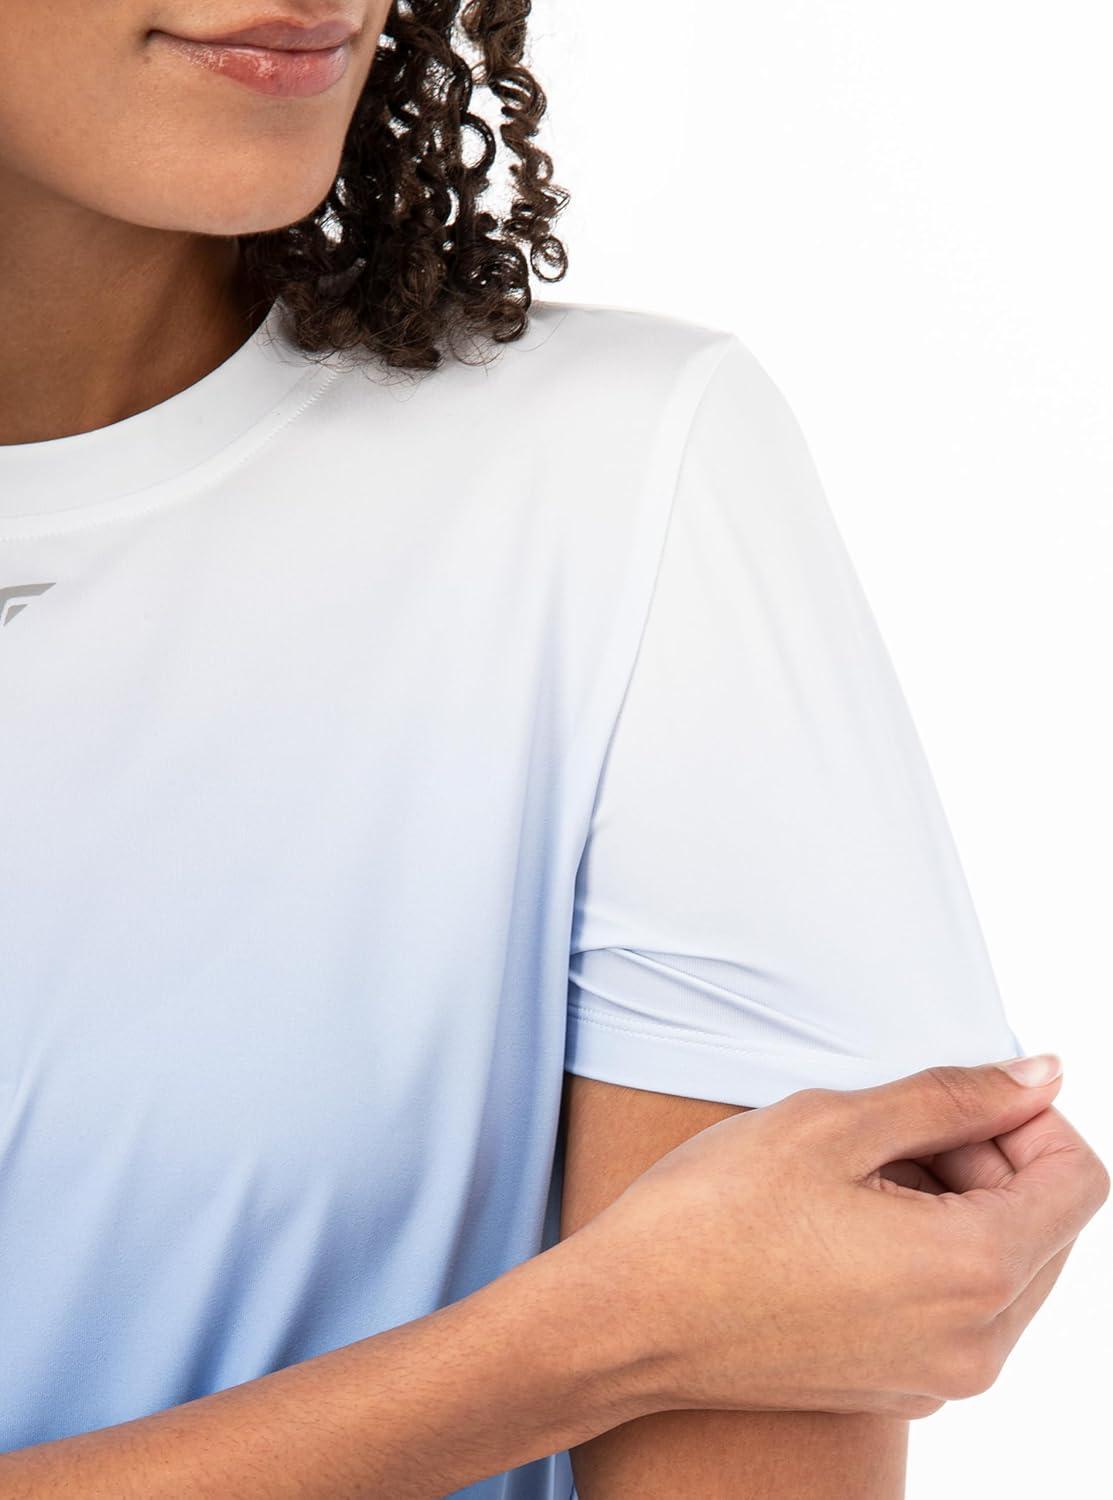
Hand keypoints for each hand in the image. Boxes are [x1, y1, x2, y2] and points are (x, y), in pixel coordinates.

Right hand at [571, 1057, 1109, 1420]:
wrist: (626, 1322)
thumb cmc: (714, 1214)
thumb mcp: (834, 1123)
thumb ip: (954, 1096)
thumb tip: (1042, 1075)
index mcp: (975, 1271)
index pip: (1079, 1179)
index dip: (1028, 1118)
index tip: (953, 1099)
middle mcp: (979, 1344)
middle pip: (1048, 1225)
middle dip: (991, 1159)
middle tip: (890, 1132)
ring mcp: (940, 1378)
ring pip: (1006, 1266)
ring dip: (958, 1204)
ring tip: (859, 1177)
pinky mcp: (901, 1389)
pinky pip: (961, 1310)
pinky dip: (929, 1254)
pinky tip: (845, 1227)